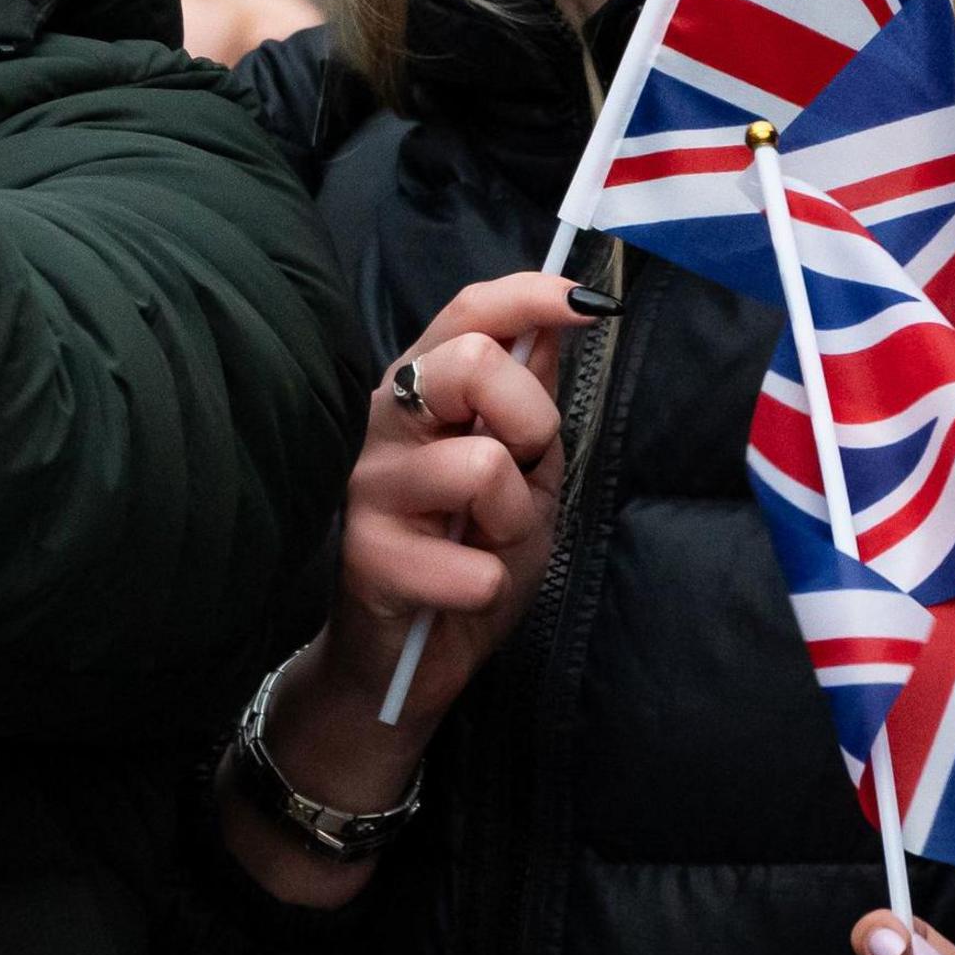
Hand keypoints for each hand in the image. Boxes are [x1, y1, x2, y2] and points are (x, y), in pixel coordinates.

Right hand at [221, 273, 601, 906]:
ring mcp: (369, 484)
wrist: (406, 659)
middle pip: (468, 362)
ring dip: (513, 519)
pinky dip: (490, 580)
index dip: (530, 295)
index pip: (467, 312)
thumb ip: (530, 400)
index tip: (588, 304)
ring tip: (491, 545)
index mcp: (423, 390)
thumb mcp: (521, 473)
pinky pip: (468, 559)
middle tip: (524, 471)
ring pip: (479, 463)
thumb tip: (562, 316)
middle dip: (528, 418)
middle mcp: (386, 421)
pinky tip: (467, 590)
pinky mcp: (366, 553)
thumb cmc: (465, 555)